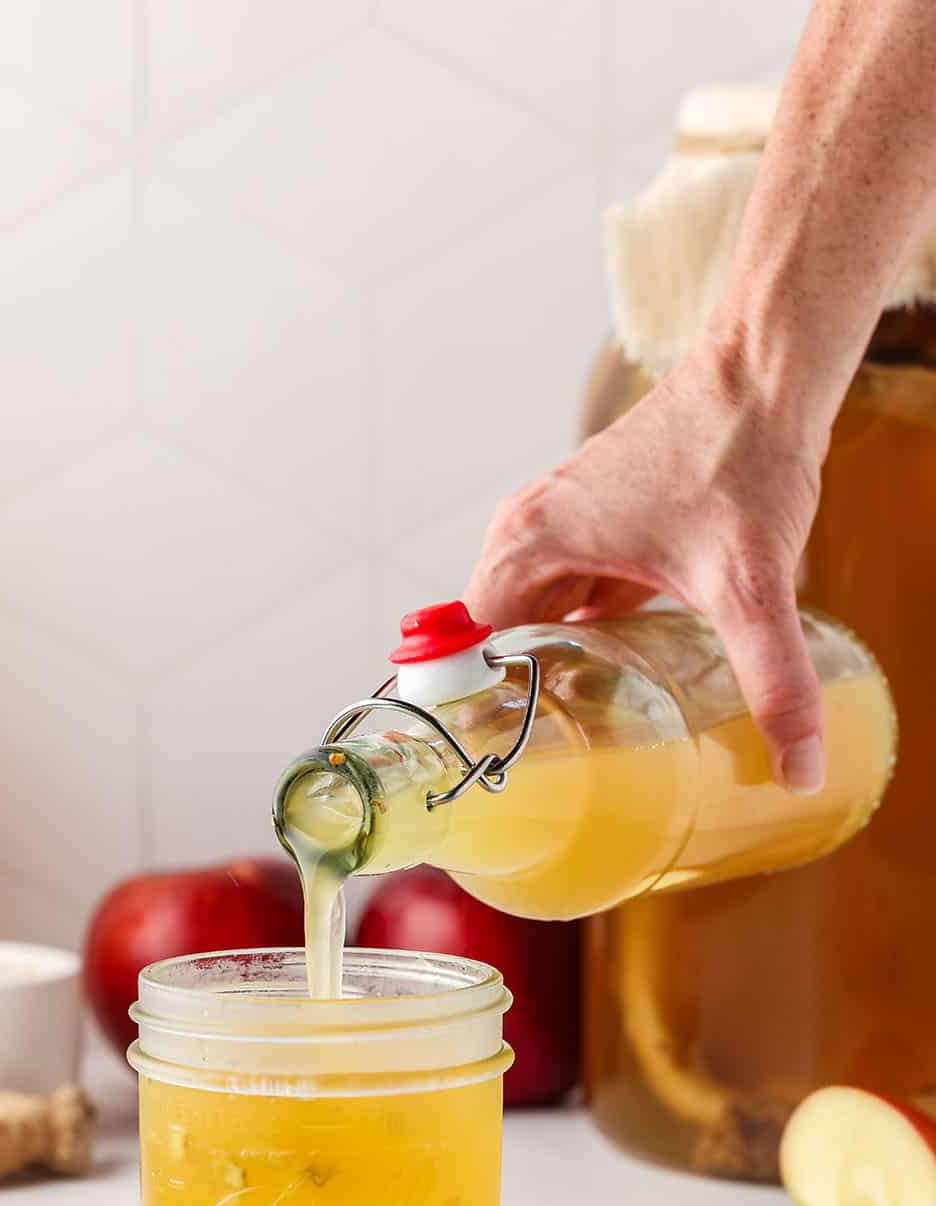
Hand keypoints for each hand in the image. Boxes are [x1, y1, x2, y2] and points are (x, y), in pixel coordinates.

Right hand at [463, 338, 828, 791]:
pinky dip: (585, 634)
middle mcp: (531, 531)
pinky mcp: (599, 522)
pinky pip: (571, 593)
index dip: (473, 705)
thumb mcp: (749, 586)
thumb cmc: (738, 456)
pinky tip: (618, 678)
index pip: (464, 646)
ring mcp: (563, 524)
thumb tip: (800, 770)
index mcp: (529, 542)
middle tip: (545, 766)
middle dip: (516, 696)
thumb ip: (773, 680)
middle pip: (497, 637)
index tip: (493, 761)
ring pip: (534, 616)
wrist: (766, 377)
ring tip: (574, 736)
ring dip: (550, 665)